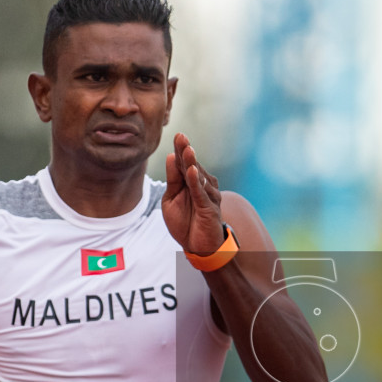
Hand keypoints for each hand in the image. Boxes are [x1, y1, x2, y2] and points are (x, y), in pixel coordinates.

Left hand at [162, 133, 224, 257]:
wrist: (197, 247)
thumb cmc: (185, 223)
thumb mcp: (171, 199)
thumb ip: (172, 180)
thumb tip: (171, 157)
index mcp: (190, 182)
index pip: (184, 162)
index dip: (180, 149)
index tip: (178, 134)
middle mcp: (202, 185)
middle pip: (192, 165)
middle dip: (186, 151)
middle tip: (181, 136)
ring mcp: (208, 196)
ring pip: (198, 177)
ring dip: (192, 163)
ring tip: (187, 149)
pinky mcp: (210, 208)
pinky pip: (201, 193)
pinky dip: (197, 182)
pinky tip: (193, 171)